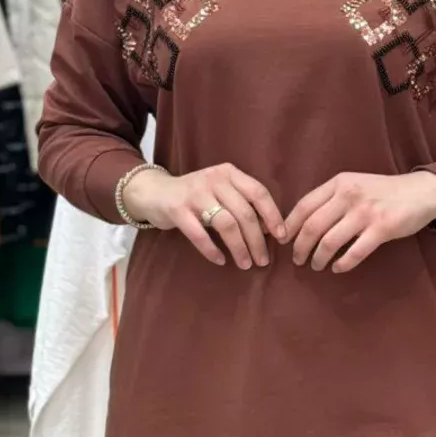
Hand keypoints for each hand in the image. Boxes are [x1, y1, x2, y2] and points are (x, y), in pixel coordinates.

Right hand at [123, 164, 286, 269]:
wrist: (154, 191)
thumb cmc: (196, 195)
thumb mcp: (220, 190)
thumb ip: (242, 203)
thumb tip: (268, 229)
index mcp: (229, 173)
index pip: (258, 193)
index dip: (273, 216)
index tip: (281, 237)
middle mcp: (214, 179)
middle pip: (244, 213)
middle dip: (257, 240)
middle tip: (262, 260)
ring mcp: (195, 194)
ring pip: (226, 224)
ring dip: (239, 247)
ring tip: (245, 264)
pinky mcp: (177, 210)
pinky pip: (199, 235)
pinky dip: (212, 250)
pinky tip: (220, 260)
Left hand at [285, 171, 435, 274]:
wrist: (420, 192)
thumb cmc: (382, 191)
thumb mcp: (354, 184)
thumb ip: (331, 198)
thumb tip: (302, 222)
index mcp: (339, 183)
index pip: (304, 205)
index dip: (290, 226)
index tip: (283, 241)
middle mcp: (349, 195)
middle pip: (313, 226)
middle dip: (300, 247)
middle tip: (298, 260)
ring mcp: (366, 212)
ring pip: (330, 241)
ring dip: (318, 258)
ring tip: (316, 266)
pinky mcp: (382, 228)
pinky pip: (355, 252)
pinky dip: (343, 264)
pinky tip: (338, 268)